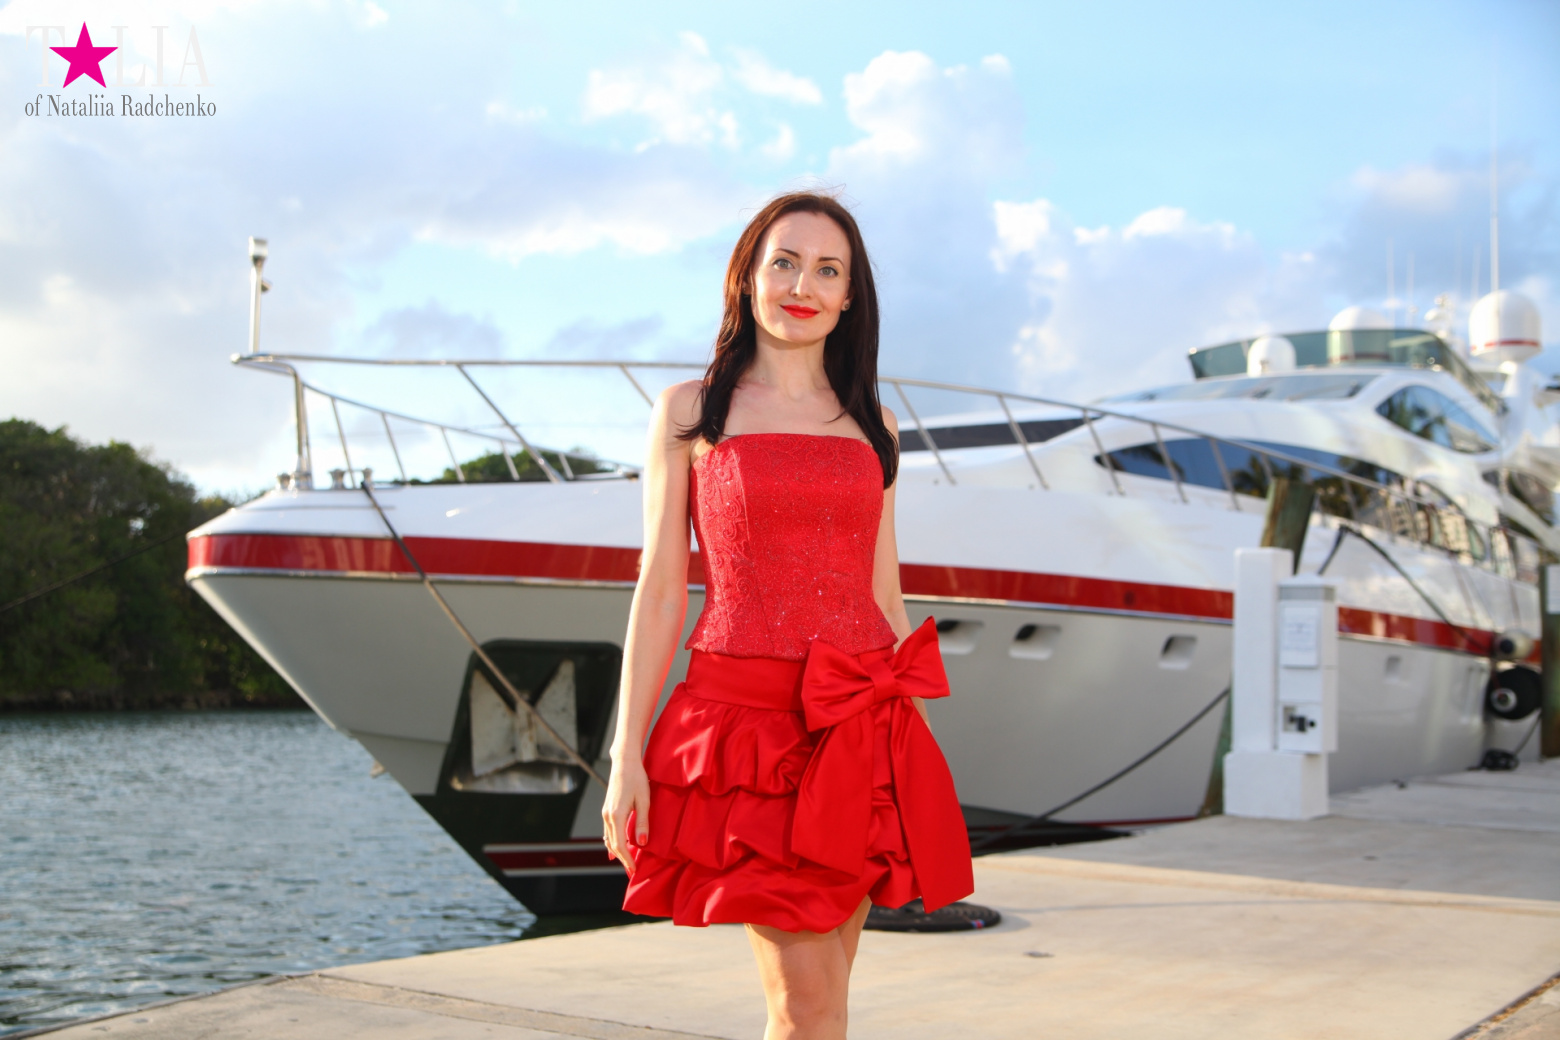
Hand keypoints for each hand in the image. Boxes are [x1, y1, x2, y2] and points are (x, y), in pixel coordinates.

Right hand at [602, 754, 650, 875]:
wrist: (624, 762)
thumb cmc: (637, 778)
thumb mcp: (644, 800)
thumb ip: (642, 822)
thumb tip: (641, 843)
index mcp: (616, 815)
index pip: (620, 845)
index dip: (627, 859)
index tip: (634, 869)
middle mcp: (607, 816)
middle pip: (613, 844)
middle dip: (622, 859)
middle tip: (632, 871)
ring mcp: (605, 812)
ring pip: (609, 838)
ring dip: (617, 851)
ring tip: (627, 862)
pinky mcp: (607, 809)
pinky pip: (608, 830)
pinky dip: (612, 841)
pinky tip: (616, 847)